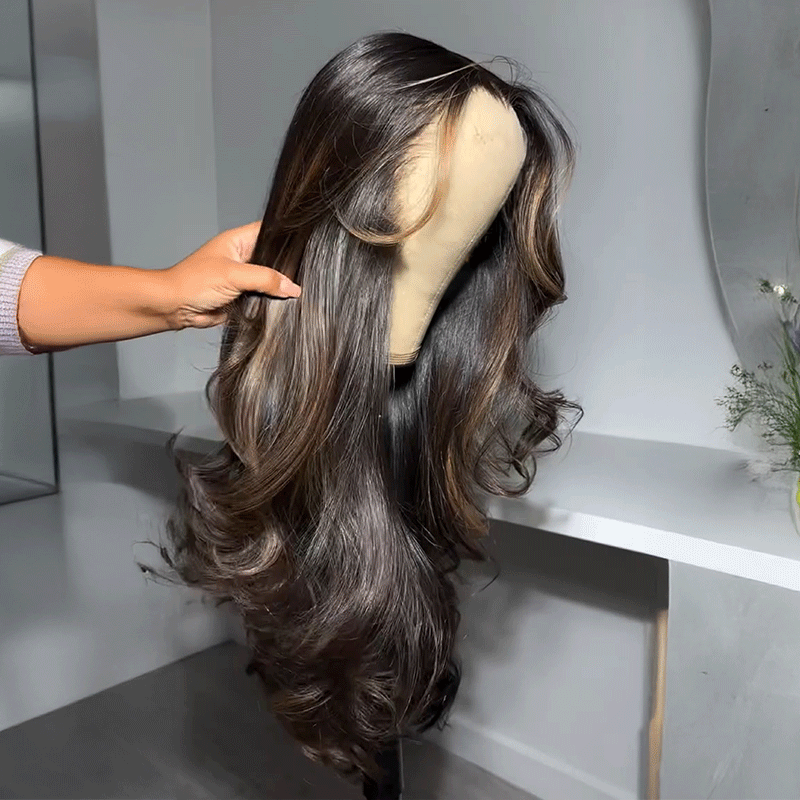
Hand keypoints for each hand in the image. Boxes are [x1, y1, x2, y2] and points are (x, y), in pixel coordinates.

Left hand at [163, 222, 300, 329]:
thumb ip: (265, 279)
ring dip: (277, 288)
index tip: (305, 246)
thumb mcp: (233, 275)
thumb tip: (292, 287)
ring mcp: (243, 278)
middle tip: (303, 274)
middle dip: (285, 268)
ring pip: (270, 281)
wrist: (175, 307)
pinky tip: (281, 304)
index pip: (268, 232)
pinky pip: (263, 298)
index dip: (285, 237)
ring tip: (294, 291)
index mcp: (238, 241)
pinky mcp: (242, 297)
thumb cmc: (193, 282)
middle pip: (273, 259)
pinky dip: (270, 302)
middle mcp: (243, 257)